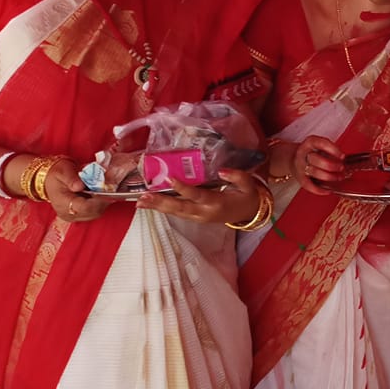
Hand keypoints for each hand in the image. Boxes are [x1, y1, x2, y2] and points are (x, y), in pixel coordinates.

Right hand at [45, 157, 119, 223]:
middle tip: (108, 188)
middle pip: (93, 212)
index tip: (107, 190)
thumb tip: (80, 186)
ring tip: (103, 191)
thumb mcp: (63, 171)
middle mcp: (67, 213)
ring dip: (102, 203)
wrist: (48, 180)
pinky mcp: (77, 215)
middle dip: (103, 200)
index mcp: (62, 203)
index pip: (85, 207)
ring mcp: (72, 216)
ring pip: (95, 213)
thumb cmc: (57, 174)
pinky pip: (93, 213)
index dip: (99, 200)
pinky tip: (98, 195)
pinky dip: (98, 204)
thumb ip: (72, 178)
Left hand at [140, 169, 264, 225]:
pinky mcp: (195, 217)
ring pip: (175, 213)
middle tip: (143, 198)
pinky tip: (150, 204)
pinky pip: (177, 213)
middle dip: (160, 202)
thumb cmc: (247, 196)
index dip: (182, 188)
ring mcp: (198, 217)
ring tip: (140, 202)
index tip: (169, 178)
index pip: (197, 195)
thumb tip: (221, 170)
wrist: (249, 214)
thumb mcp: (248, 185)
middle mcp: (204, 212)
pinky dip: (163, 209)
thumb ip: (237, 176)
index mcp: (217, 203)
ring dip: (157, 207)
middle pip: (179, 208)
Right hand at [289, 135, 345, 195]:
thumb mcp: (319, 146)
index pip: (321, 144)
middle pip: (317, 160)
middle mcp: (303, 154)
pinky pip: (309, 185)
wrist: (292, 158)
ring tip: (339, 177)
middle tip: (341, 168)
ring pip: (315, 172)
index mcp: (309, 143)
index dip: (333, 150)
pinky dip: (319, 190)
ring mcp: (300, 166)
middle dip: (332, 165)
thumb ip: (330, 150)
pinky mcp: (299, 178)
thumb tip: (344, 160)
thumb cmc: (311, 152)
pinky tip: (328, 190)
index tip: (342, 156)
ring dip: (329, 176)